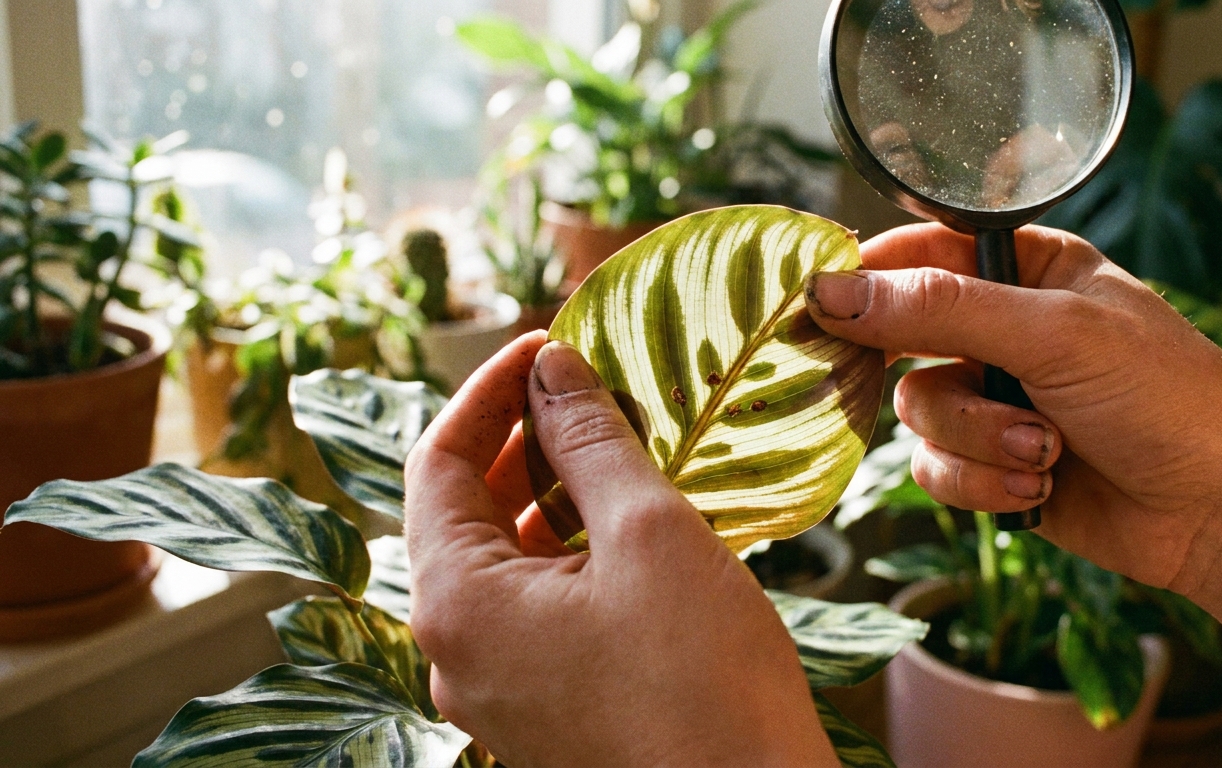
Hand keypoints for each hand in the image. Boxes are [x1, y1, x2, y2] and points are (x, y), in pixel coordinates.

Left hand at [404, 334, 835, 767]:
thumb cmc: (704, 684)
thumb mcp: (649, 535)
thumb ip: (590, 441)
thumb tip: (551, 369)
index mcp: (457, 603)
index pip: (436, 462)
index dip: (488, 391)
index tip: (547, 344)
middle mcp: (457, 652)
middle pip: (465, 512)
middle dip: (524, 441)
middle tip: (591, 390)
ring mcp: (499, 688)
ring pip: (505, 561)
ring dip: (554, 496)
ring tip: (622, 449)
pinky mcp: (544, 709)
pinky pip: (537, 608)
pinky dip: (571, 553)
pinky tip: (630, 527)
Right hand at [804, 223, 1221, 595]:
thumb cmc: (1168, 398)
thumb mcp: (1055, 334)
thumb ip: (941, 308)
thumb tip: (833, 290)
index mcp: (1028, 268)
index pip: (920, 251)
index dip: (868, 276)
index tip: (819, 303)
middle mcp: (1004, 328)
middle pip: (902, 335)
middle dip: (928, 372)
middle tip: (936, 386)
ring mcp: (996, 397)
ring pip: (917, 410)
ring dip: (976, 438)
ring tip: (1042, 450)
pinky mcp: (992, 463)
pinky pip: (937, 468)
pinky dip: (980, 483)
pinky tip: (1038, 489)